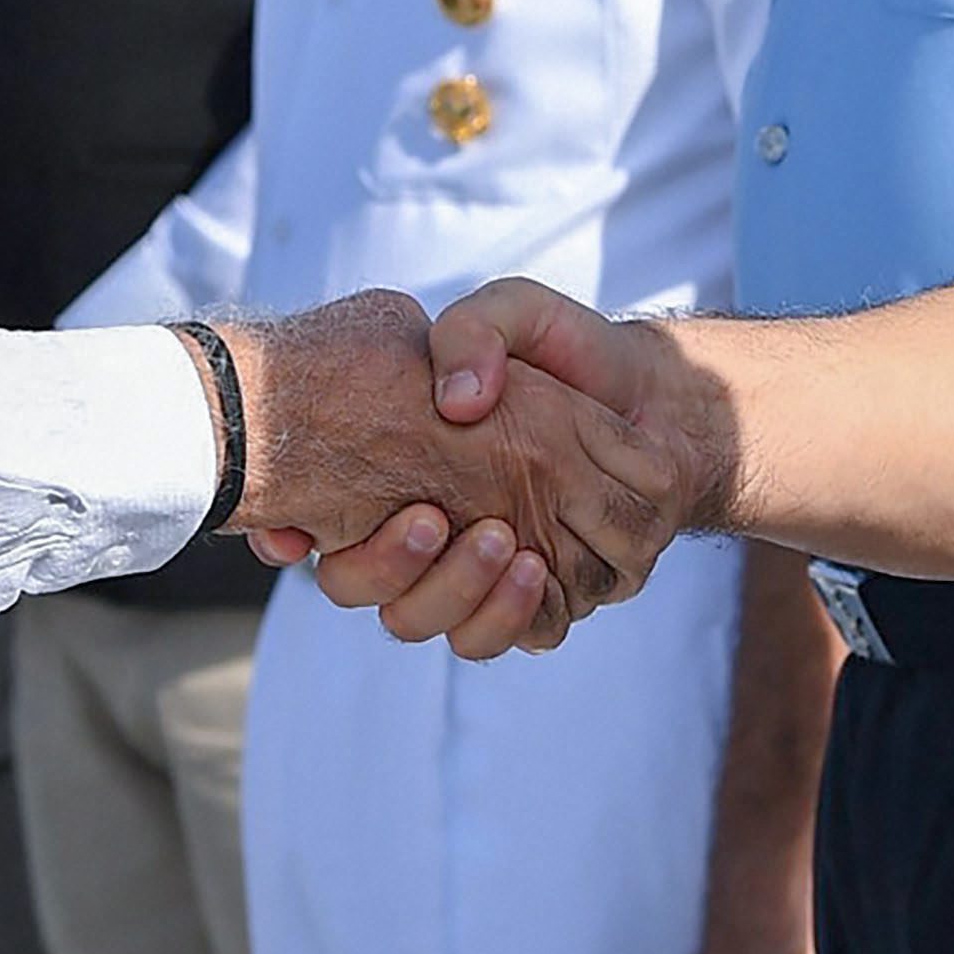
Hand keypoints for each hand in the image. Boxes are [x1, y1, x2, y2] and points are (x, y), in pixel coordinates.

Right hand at [218, 292, 689, 658]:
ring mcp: (481, 574)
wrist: (653, 395)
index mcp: (394, 473)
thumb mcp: (517, 315)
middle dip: (395, 568)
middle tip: (434, 520)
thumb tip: (452, 404)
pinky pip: (514, 638)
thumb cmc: (568, 353)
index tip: (314, 525)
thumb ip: (474, 333)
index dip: (300, 537)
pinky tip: (538, 572)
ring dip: (462, 594)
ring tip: (508, 545)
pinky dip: (516, 616)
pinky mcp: (544, 600)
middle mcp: (426, 534)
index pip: (322, 528)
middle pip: (368, 592)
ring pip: (437, 625)